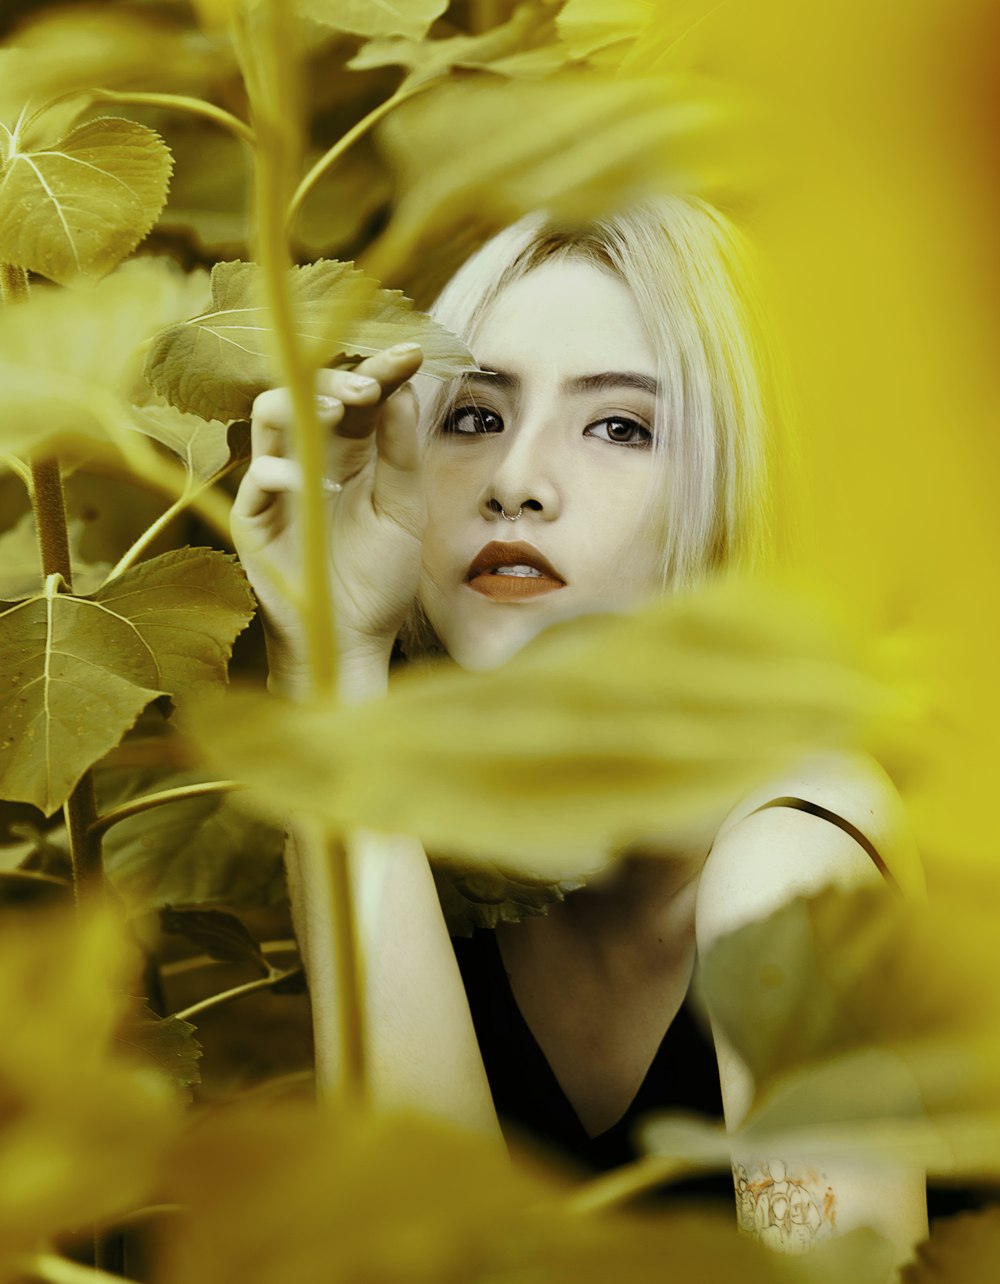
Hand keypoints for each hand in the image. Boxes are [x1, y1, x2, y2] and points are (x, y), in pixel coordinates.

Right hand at [231, 343, 424, 691]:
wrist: (351, 640)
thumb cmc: (379, 580)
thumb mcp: (404, 513)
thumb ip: (400, 454)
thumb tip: (402, 390)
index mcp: (351, 454)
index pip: (361, 396)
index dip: (382, 370)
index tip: (412, 353)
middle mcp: (311, 458)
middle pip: (312, 392)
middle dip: (341, 377)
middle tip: (369, 385)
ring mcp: (278, 485)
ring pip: (271, 416)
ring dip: (300, 404)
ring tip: (335, 409)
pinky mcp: (253, 519)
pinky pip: (255, 481)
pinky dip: (277, 472)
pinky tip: (305, 480)